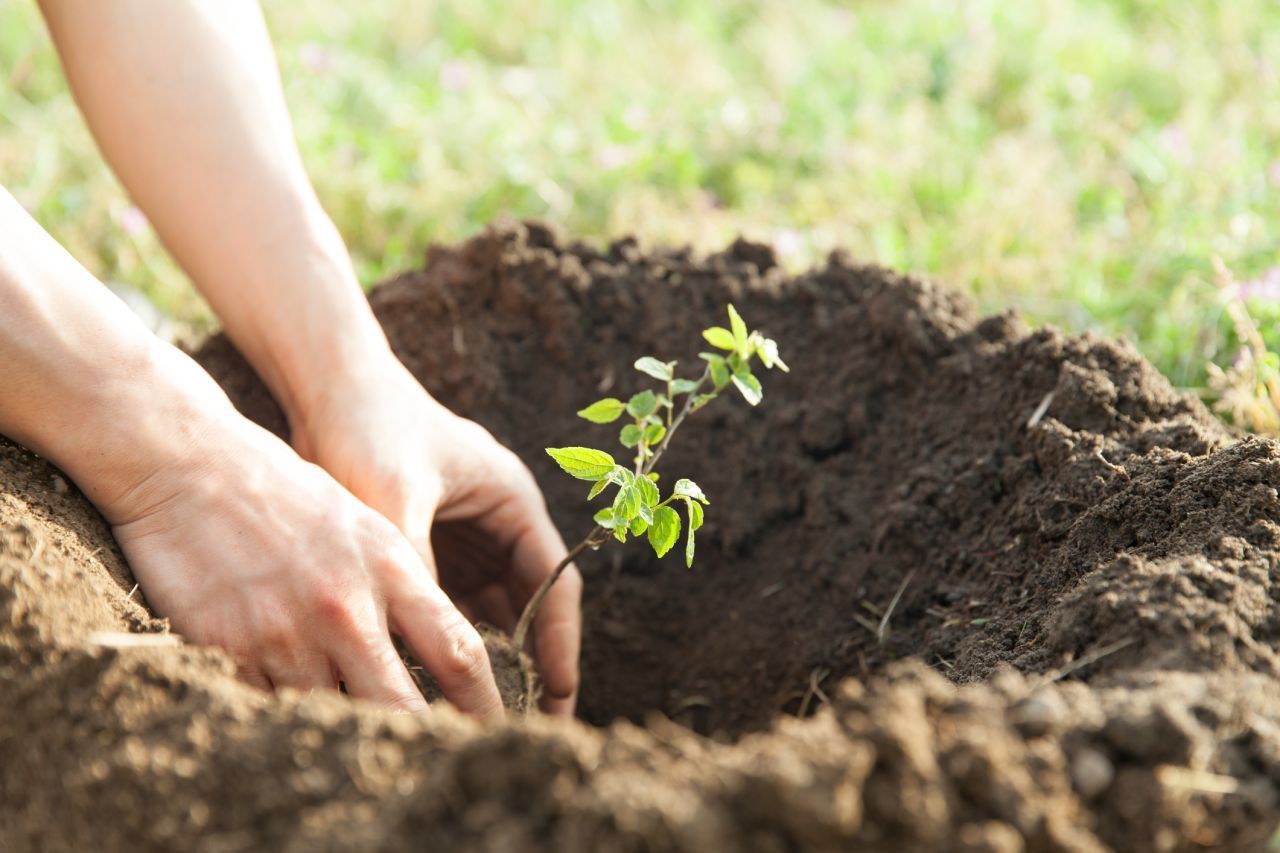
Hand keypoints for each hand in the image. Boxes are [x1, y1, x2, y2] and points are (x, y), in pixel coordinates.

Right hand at [106, 406, 504, 719]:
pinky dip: (285, 721)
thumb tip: (435, 656)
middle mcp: (347, 609)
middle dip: (425, 742)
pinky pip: (268, 713)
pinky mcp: (229, 650)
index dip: (485, 705)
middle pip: (403, 708)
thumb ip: (403, 591)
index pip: (460, 655)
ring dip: (346, 732)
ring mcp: (286, 634)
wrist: (195, 467)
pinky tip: (290, 715)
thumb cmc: (288, 495)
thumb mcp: (368, 529)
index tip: (499, 730)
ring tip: (355, 740)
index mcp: (392, 571)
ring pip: (333, 719)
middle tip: (436, 761)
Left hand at [288, 352, 581, 715]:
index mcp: (512, 501)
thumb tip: (426, 645)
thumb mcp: (395, 497)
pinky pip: (448, 604)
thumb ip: (415, 566)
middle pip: (530, 603)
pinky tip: (434, 684)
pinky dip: (447, 642)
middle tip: (531, 725)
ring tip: (485, 718)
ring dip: (490, 657)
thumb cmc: (368, 427)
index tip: (561, 696)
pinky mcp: (425, 545)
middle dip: (532, 662)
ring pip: (490, 610)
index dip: (561, 642)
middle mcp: (496, 521)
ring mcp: (462, 534)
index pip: (556, 582)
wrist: (322, 384)